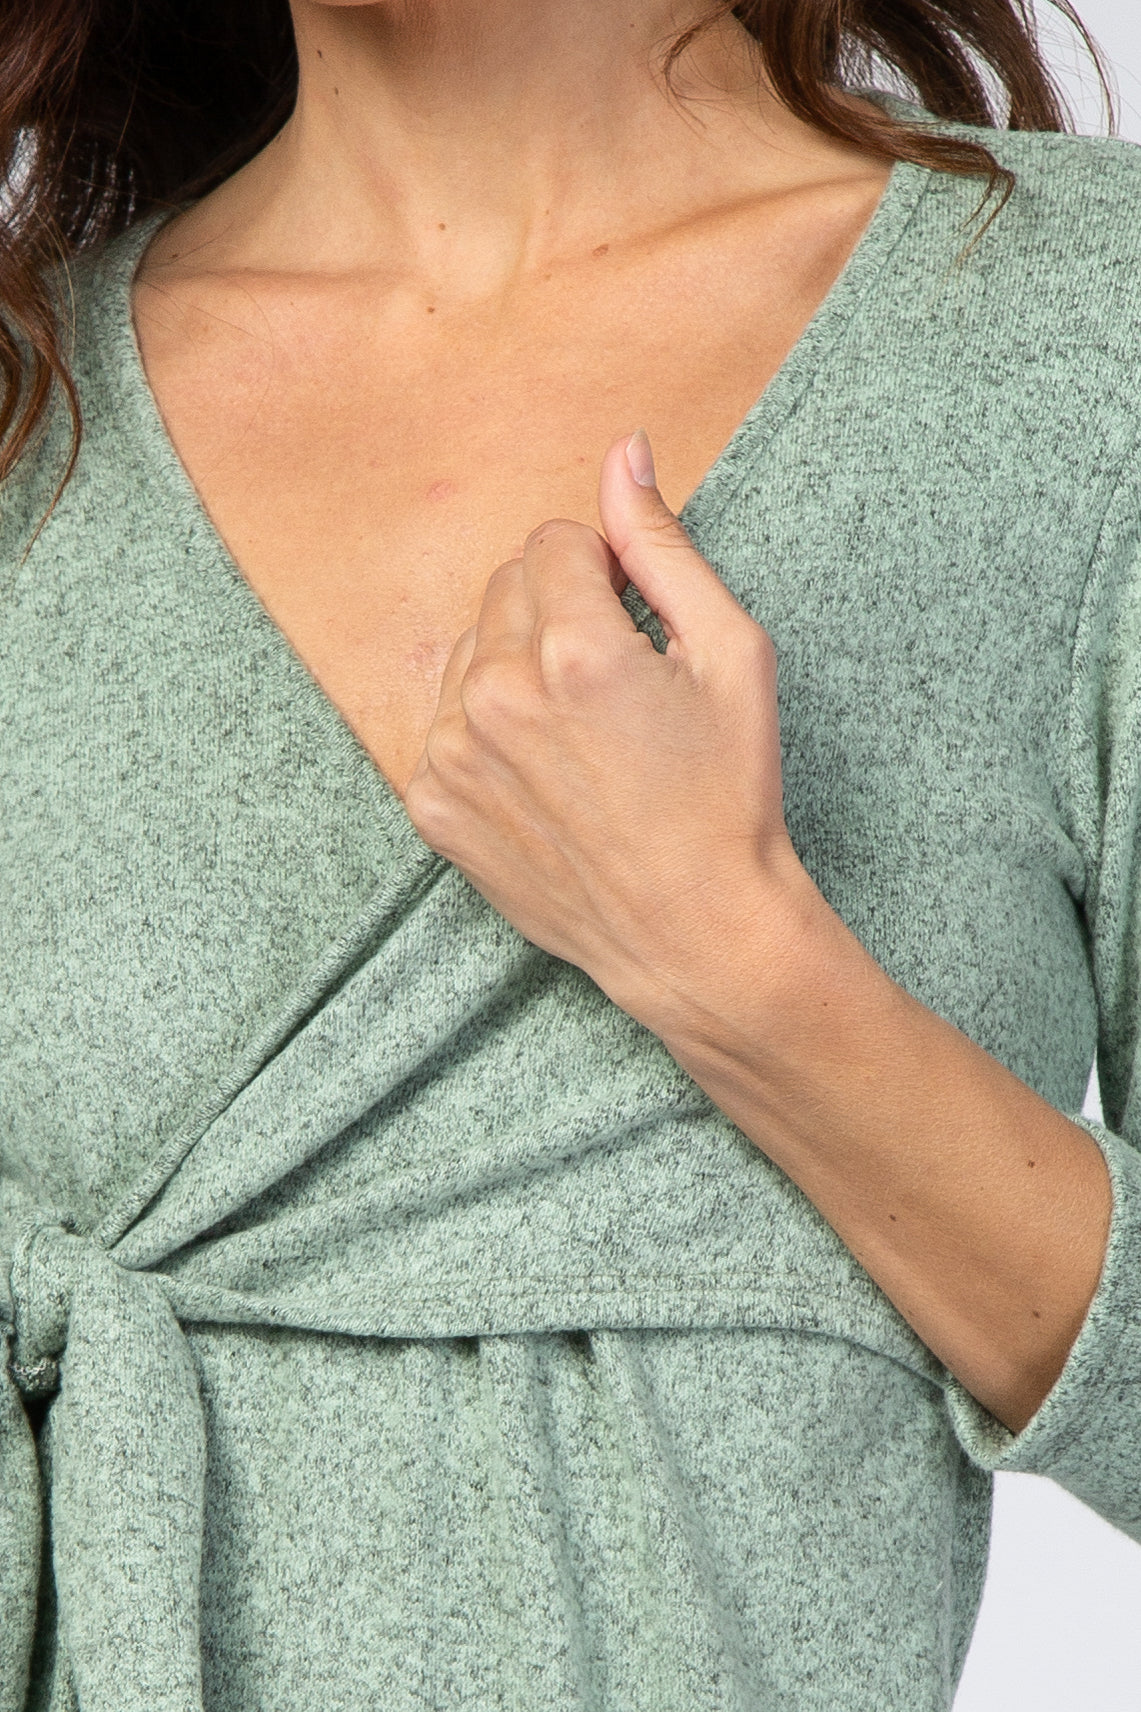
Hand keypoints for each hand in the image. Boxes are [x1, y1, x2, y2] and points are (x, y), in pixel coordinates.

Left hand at [403, 429, 807, 1023]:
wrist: (694, 931)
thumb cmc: (728, 796)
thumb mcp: (730, 656)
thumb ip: (663, 545)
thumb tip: (625, 450)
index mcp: (574, 649)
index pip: (555, 541)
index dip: (605, 576)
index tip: (636, 631)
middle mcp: (496, 695)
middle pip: (506, 587)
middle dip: (558, 613)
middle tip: (614, 688)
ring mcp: (452, 754)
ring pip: (470, 650)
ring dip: (517, 667)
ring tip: (579, 736)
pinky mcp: (431, 804)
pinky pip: (443, 721)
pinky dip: (487, 732)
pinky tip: (544, 777)